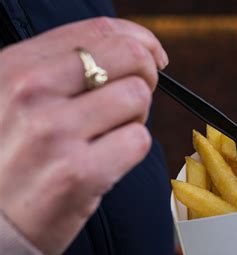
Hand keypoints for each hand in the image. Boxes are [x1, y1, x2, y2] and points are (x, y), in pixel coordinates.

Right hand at [0, 17, 167, 254]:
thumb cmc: (11, 160)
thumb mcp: (15, 100)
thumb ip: (63, 69)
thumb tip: (137, 49)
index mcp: (16, 67)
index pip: (100, 31)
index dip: (141, 40)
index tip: (155, 56)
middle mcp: (30, 92)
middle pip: (130, 58)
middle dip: (146, 77)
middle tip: (132, 102)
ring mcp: (54, 132)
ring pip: (138, 99)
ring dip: (134, 119)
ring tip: (106, 138)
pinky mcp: (79, 173)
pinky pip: (139, 141)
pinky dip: (132, 150)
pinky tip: (106, 162)